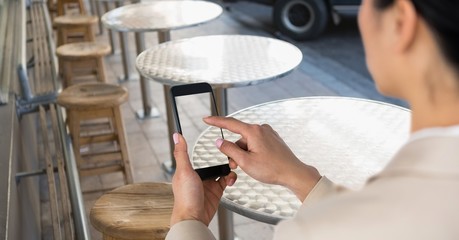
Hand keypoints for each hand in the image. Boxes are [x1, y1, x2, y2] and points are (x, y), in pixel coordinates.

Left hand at [170, 133, 236, 225]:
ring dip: (227, 169)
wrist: (193, 218)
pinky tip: (230, 178)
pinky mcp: (216, 192)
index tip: (216, 145)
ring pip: (220, 172)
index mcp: (187, 171)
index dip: (207, 152)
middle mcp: (198, 178)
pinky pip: (225, 182)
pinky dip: (230, 179)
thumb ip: (181, 153)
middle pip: (212, 164)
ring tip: (231, 167)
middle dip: (222, 160)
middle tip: (229, 157)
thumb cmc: (185, 197)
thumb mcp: (183, 171)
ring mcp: (207, 185)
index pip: (198, 157)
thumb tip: (177, 136)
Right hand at [204, 116, 320, 200]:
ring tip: (251, 167)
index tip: (206, 119)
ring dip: (244, 153)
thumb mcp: (245, 162)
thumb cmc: (272, 169)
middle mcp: (261, 129)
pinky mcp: (272, 139)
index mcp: (254, 131)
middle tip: (236, 165)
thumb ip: (229, 150)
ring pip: (247, 142)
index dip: (216, 121)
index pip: (230, 123)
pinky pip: (256, 143)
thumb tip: (219, 142)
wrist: (293, 173)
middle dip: (234, 151)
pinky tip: (258, 163)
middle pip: (239, 137)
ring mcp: (268, 133)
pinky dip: (252, 152)